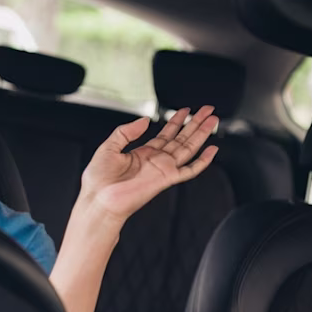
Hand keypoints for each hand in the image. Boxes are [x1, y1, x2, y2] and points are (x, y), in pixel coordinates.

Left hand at [81, 106, 218, 222]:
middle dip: (195, 123)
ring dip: (201, 134)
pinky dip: (202, 161)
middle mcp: (155, 161)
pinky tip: (212, 150)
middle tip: (207, 110)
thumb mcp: (108, 147)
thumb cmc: (98, 180)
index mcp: (142, 154)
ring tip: (213, 120)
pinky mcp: (166, 179)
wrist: (98, 200)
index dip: (176, 121)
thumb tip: (145, 120)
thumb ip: (126, 132)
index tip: (186, 110)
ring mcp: (163, 170)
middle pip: (181, 138)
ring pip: (188, 148)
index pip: (165, 134)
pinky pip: (189, 170)